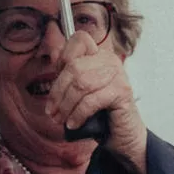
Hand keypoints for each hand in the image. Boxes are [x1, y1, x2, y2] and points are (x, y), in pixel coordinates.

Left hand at [51, 31, 146, 167]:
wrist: (121, 134)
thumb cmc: (99, 112)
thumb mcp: (80, 90)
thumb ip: (68, 74)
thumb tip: (53, 56)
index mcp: (99, 55)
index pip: (80, 39)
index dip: (63, 57)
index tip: (56, 81)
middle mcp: (110, 61)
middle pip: (74, 67)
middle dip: (57, 92)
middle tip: (51, 111)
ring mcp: (118, 75)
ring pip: (81, 84)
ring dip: (66, 105)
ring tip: (60, 119)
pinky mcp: (122, 92)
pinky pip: (92, 100)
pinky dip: (78, 114)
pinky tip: (73, 123)